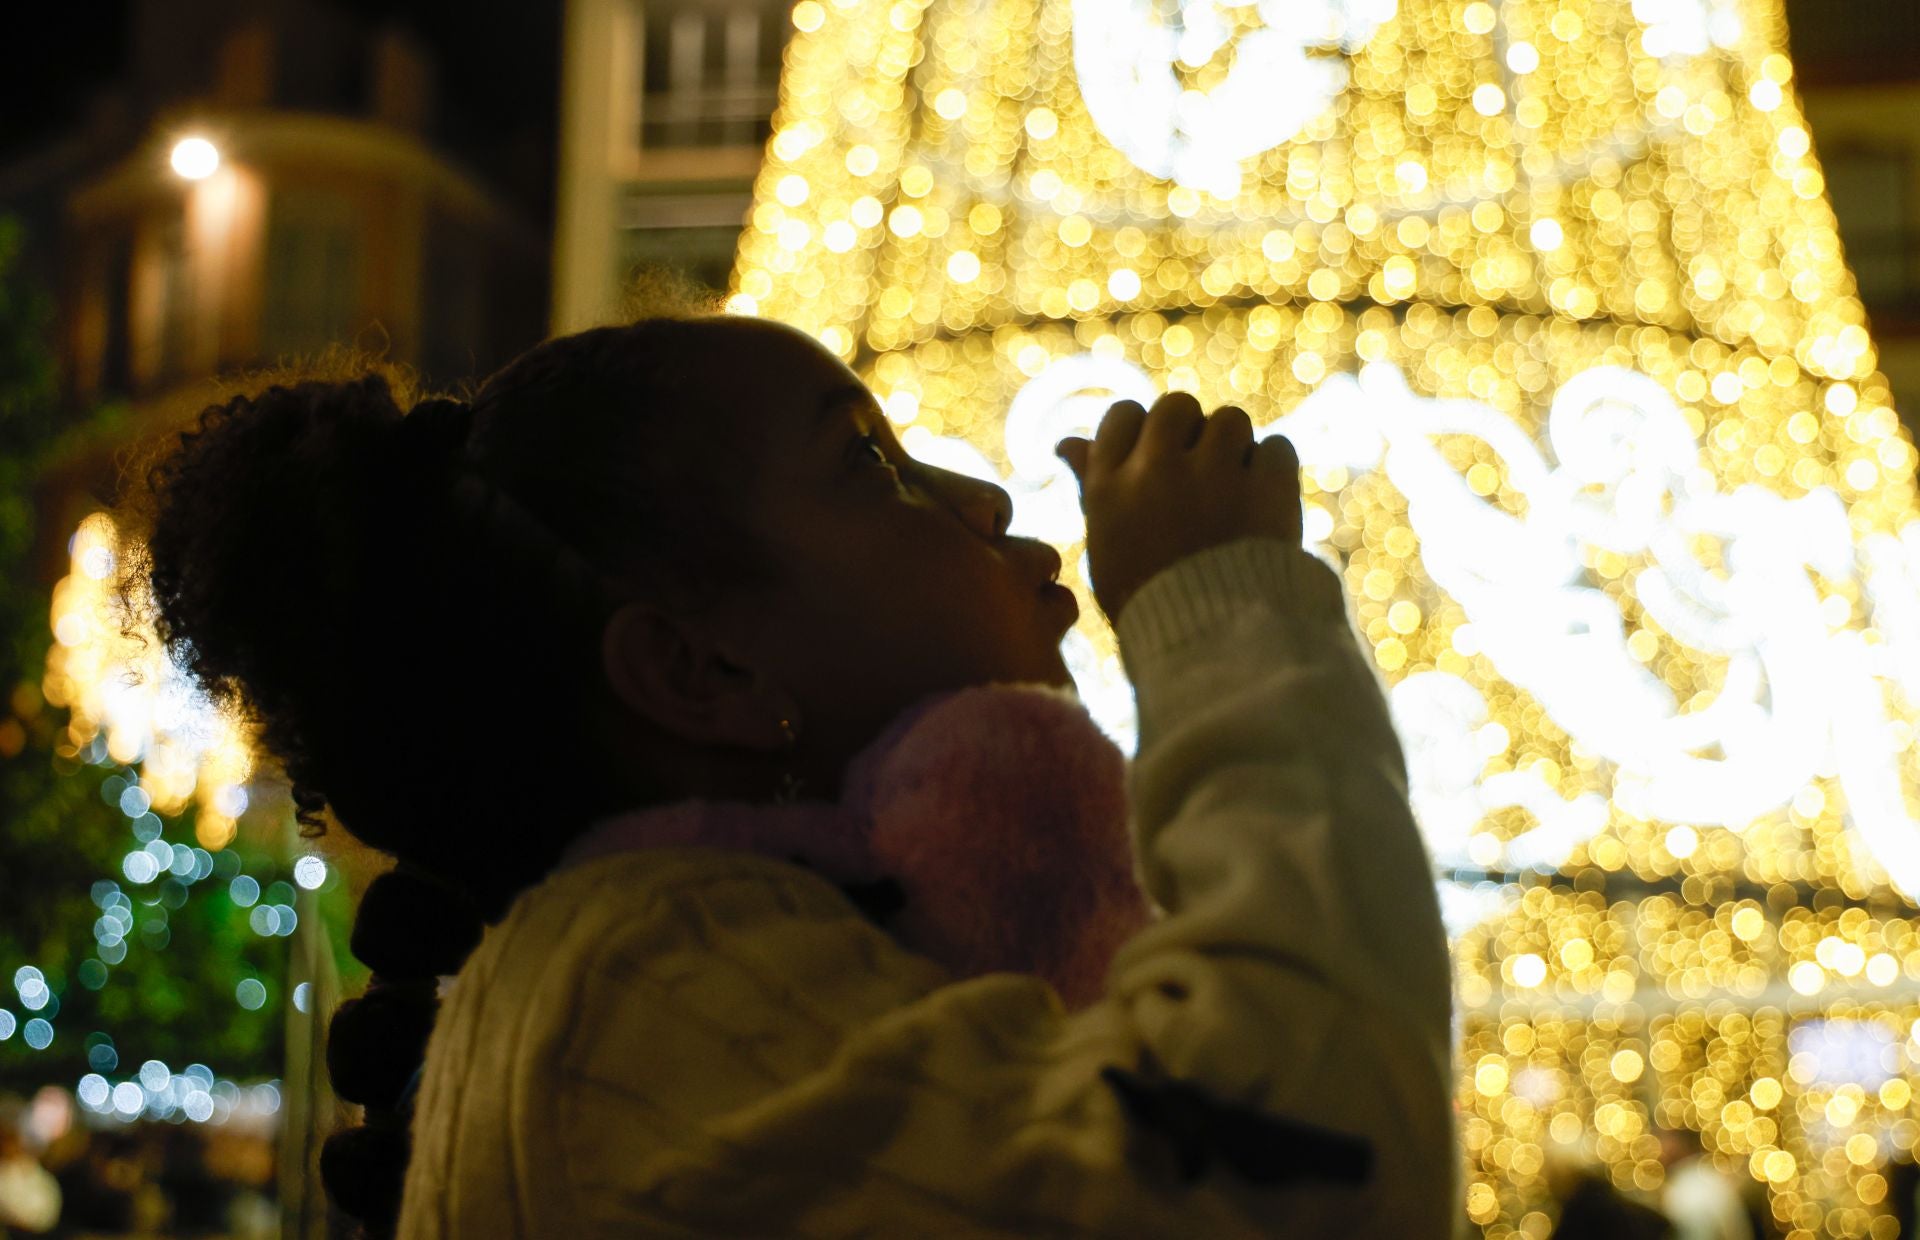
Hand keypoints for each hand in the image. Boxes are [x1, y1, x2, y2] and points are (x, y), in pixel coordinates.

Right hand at [1055, 393, 1300, 621]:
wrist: (1212, 649)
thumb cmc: (1148, 601)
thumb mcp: (1106, 547)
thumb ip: (1090, 487)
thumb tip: (1067, 442)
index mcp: (1109, 485)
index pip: (1123, 414)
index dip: (1144, 431)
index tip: (1159, 460)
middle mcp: (1156, 469)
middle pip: (1177, 406)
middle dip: (1191, 430)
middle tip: (1202, 474)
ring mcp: (1213, 475)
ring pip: (1230, 420)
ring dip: (1235, 447)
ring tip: (1235, 493)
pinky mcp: (1266, 487)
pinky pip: (1276, 447)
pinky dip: (1274, 470)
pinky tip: (1265, 503)